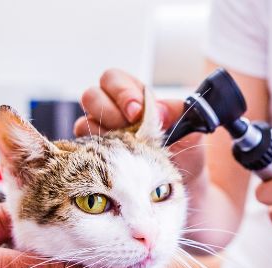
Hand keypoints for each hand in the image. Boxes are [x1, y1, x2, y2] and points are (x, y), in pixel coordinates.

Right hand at [74, 69, 204, 182]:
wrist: (178, 184)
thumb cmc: (183, 152)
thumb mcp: (189, 129)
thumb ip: (176, 112)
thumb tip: (158, 110)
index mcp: (133, 97)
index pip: (114, 80)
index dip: (122, 92)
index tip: (136, 111)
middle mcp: (112, 111)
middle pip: (92, 96)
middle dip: (108, 110)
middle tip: (127, 128)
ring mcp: (100, 134)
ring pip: (84, 122)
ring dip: (101, 134)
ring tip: (122, 148)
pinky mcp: (94, 155)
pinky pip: (82, 148)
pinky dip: (94, 153)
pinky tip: (112, 161)